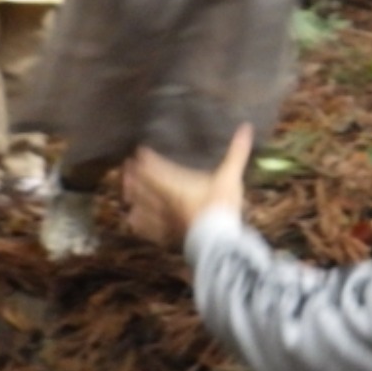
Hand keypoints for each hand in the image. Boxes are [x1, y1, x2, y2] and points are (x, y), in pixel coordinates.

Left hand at [123, 125, 252, 251]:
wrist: (218, 243)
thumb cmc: (222, 208)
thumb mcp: (230, 178)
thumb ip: (236, 153)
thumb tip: (246, 128)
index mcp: (178, 186)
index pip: (156, 169)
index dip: (146, 160)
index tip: (138, 152)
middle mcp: (166, 202)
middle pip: (144, 187)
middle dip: (134, 176)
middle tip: (126, 168)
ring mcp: (165, 221)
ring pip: (143, 207)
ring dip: (133, 197)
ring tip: (125, 191)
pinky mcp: (168, 237)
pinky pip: (148, 229)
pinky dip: (139, 223)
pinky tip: (132, 220)